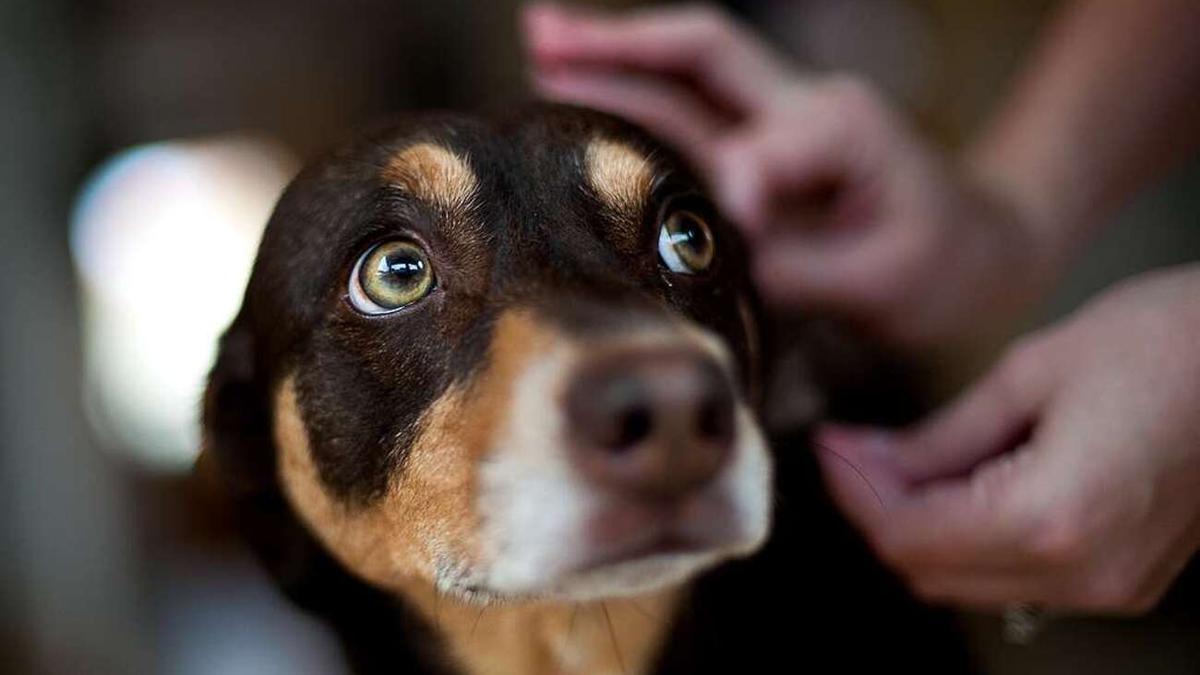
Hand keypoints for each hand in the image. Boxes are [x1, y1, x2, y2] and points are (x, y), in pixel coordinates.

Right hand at [523, 3, 1056, 345]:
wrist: (977, 254)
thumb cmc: (940, 270)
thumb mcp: (886, 284)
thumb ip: (800, 269)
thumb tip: (720, 250)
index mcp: (844, 130)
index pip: (764, 147)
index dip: (735, 183)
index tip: (727, 222)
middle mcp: (804, 106)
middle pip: (703, 52)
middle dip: (622, 43)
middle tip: (538, 34)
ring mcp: (779, 122)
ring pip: (686, 74)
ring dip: (613, 56)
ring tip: (540, 44)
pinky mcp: (761, 148)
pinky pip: (689, 112)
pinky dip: (634, 95)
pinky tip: (585, 95)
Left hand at [816, 264, 1199, 612]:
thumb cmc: (1162, 341)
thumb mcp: (1030, 372)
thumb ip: (939, 436)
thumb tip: (865, 459)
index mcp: (1052, 518)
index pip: (907, 534)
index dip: (853, 489)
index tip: (829, 445)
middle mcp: (1081, 573)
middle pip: (928, 570)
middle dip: (880, 509)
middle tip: (858, 448)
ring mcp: (1109, 586)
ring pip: (967, 582)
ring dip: (921, 527)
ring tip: (903, 458)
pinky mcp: (1126, 579)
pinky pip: (1016, 577)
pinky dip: (971, 537)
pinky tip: (962, 479)